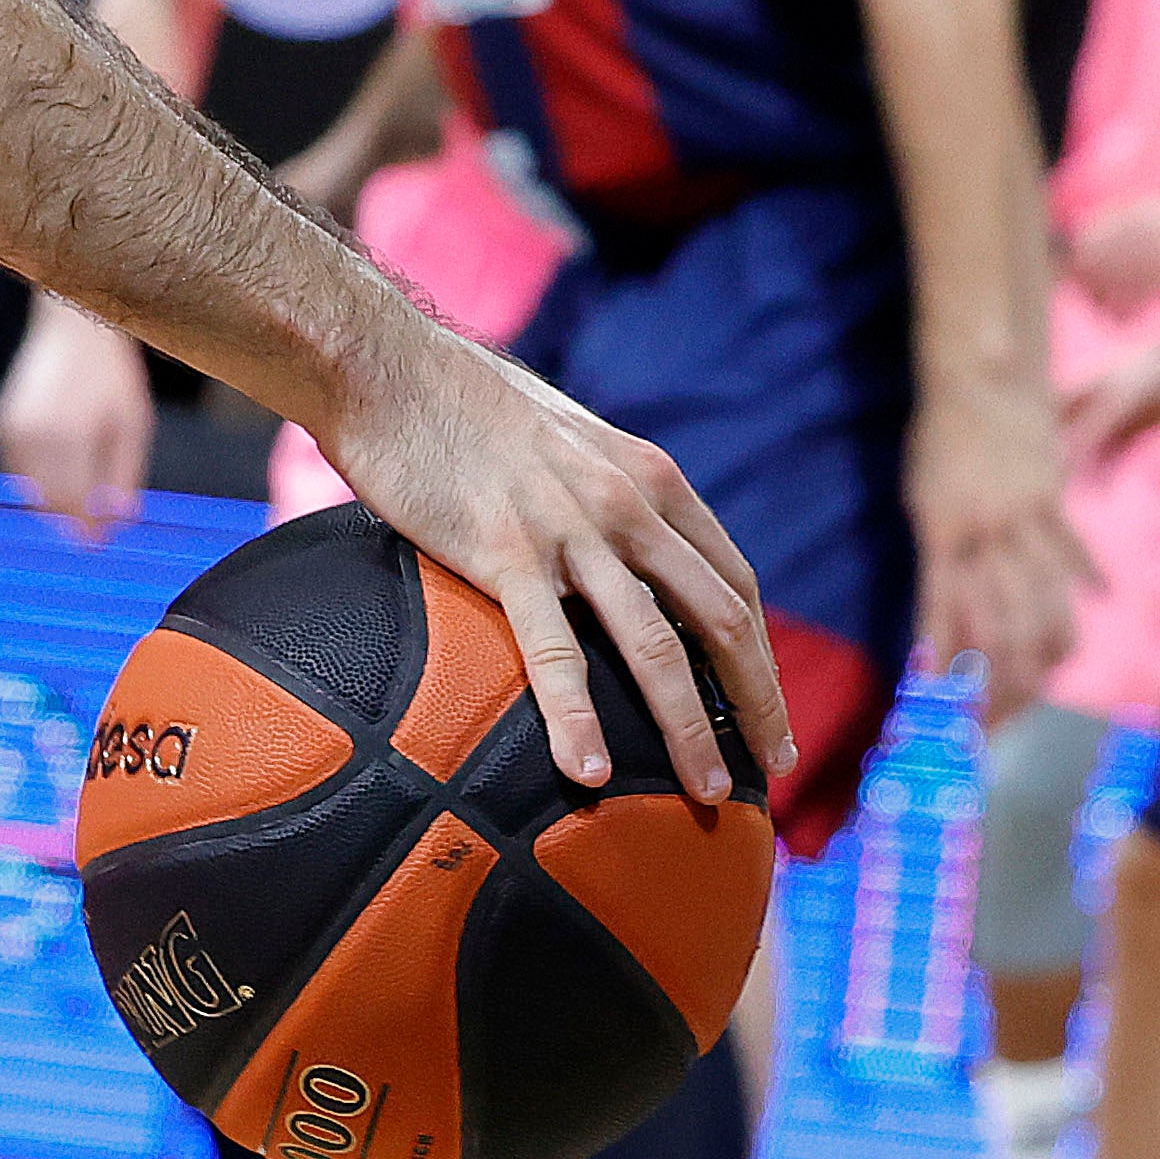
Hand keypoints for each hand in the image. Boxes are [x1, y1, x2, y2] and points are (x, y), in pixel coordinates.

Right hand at [0, 301, 163, 541]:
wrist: (72, 325)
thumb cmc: (111, 373)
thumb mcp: (133, 424)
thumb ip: (125, 477)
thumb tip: (118, 525)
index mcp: (72, 435)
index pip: (76, 505)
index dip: (89, 530)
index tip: (100, 544)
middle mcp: (36, 435)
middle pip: (52, 504)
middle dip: (73, 521)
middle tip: (94, 531)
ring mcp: (14, 430)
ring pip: (33, 491)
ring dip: (56, 503)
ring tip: (83, 495)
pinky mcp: (4, 425)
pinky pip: (20, 473)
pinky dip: (39, 482)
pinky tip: (63, 471)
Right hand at [310, 302, 780, 798]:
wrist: (386, 364)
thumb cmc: (459, 402)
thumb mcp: (564, 437)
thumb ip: (599, 490)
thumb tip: (605, 546)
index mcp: (649, 477)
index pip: (732, 578)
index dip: (759, 652)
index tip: (765, 709)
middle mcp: (628, 503)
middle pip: (720, 619)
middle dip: (756, 702)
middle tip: (773, 770)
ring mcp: (570, 530)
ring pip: (656, 646)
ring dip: (692, 729)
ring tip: (707, 794)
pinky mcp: (504, 553)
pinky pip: (554, 651)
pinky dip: (578, 718)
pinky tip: (588, 773)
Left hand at [907, 368, 1081, 699]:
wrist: (973, 373)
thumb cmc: (939, 437)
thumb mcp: (924, 495)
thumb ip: (943, 552)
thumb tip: (948, 608)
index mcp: (937, 533)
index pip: (940, 610)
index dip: (946, 656)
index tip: (946, 699)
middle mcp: (979, 530)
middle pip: (995, 618)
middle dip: (998, 676)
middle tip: (997, 718)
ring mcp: (1018, 513)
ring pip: (1040, 594)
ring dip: (1047, 644)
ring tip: (1050, 680)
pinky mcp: (1050, 494)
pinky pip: (1070, 545)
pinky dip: (1088, 575)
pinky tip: (1101, 602)